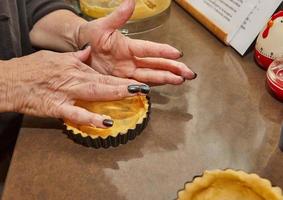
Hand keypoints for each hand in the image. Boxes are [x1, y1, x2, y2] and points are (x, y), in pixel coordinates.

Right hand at [2, 47, 147, 127]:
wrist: (10, 80)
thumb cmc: (32, 68)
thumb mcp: (56, 58)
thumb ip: (75, 57)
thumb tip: (89, 52)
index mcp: (76, 67)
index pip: (104, 74)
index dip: (122, 79)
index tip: (138, 83)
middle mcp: (75, 78)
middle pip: (104, 82)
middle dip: (125, 85)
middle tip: (144, 88)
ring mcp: (67, 93)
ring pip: (95, 92)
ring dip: (114, 93)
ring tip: (133, 95)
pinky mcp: (57, 107)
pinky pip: (76, 114)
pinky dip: (91, 118)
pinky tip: (105, 122)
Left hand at [77, 0, 195, 84]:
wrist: (81, 48)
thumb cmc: (92, 35)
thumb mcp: (103, 26)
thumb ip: (118, 17)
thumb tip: (130, 1)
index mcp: (129, 46)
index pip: (149, 49)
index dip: (162, 51)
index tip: (177, 53)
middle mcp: (132, 59)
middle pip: (156, 64)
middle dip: (174, 68)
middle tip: (189, 72)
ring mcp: (129, 71)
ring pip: (152, 75)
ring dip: (167, 78)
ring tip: (181, 80)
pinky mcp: (122, 80)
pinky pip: (139, 84)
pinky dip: (151, 86)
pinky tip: (165, 86)